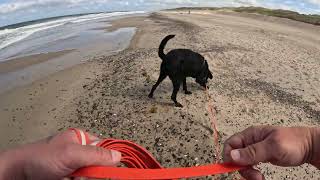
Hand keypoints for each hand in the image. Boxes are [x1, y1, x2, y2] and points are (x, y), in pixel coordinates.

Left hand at [0, 129, 120, 179]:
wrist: (18, 174)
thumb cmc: (39, 157)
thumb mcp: (71, 154)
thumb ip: (95, 154)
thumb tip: (117, 156)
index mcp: (81, 139)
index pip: (104, 147)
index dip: (108, 158)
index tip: (111, 169)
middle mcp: (79, 151)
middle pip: (98, 164)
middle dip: (93, 173)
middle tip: (81, 175)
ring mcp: (73, 166)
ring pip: (90, 176)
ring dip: (84, 179)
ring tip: (70, 178)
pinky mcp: (68, 177)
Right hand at [223, 126, 319, 179]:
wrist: (309, 147)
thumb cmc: (293, 142)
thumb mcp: (272, 147)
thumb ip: (252, 152)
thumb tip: (232, 156)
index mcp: (250, 135)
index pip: (230, 144)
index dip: (229, 156)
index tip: (235, 167)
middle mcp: (250, 141)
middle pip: (235, 156)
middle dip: (241, 168)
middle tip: (254, 176)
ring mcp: (255, 149)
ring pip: (242, 162)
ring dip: (248, 172)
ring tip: (259, 177)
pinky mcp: (261, 157)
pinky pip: (250, 166)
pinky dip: (253, 173)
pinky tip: (260, 176)